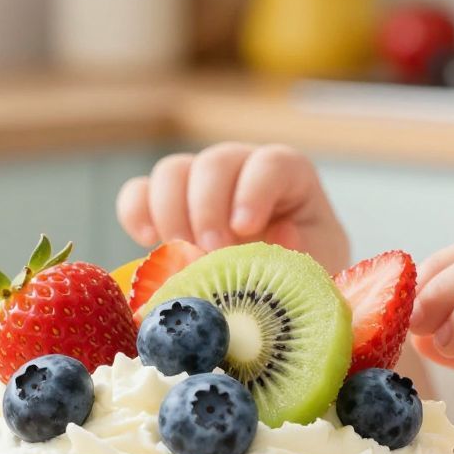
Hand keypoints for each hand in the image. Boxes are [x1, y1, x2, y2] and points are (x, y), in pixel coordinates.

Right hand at [116, 143, 351, 273]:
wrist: (276, 290)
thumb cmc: (303, 271)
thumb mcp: (318, 262)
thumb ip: (304, 249)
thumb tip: (279, 232)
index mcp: (287, 174)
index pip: (269, 163)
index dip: (253, 190)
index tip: (245, 228)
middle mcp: (240, 167)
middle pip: (214, 163)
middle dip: (208, 208)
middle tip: (210, 252)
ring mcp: (199, 182)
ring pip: (172, 172)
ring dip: (171, 213)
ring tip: (183, 255)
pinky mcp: (166, 204)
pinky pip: (138, 192)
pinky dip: (136, 212)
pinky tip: (147, 241)